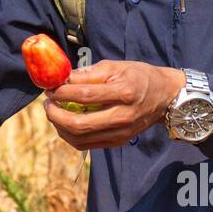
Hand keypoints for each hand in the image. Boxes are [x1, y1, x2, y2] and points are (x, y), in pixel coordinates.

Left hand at [44, 61, 186, 150]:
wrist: (165, 97)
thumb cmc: (140, 77)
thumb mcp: (117, 67)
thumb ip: (89, 73)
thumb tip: (63, 78)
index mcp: (124, 93)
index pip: (84, 95)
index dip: (62, 92)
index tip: (50, 87)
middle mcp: (122, 116)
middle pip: (79, 124)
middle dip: (55, 114)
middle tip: (47, 103)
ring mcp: (120, 133)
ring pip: (80, 138)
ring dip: (59, 127)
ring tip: (53, 112)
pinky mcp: (117, 142)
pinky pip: (86, 144)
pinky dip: (70, 135)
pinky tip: (64, 123)